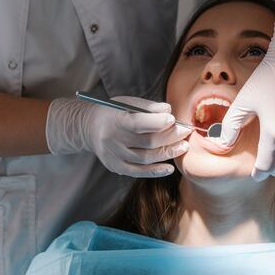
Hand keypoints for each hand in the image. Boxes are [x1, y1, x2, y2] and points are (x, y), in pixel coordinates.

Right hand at [45, 96, 191, 176]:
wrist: (89, 128)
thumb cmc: (113, 112)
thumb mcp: (127, 103)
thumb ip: (148, 107)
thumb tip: (168, 110)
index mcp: (115, 119)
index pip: (138, 123)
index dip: (157, 122)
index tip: (173, 119)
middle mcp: (112, 139)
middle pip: (146, 142)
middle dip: (170, 137)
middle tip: (185, 132)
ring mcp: (114, 155)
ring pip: (145, 158)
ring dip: (167, 153)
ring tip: (183, 146)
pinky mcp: (116, 166)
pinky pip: (138, 171)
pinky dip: (155, 171)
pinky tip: (169, 168)